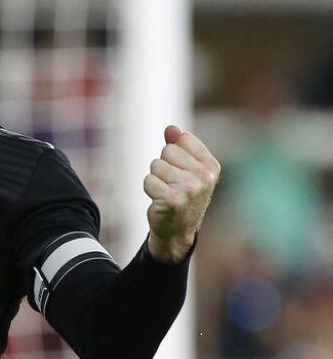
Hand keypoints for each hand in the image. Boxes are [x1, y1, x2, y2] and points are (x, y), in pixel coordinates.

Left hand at [143, 125, 220, 263]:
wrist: (177, 230)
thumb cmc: (182, 194)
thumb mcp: (186, 169)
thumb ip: (179, 146)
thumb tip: (171, 128)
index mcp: (210, 166)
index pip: (182, 139)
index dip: (173, 153)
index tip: (181, 171)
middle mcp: (204, 177)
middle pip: (167, 151)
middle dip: (163, 166)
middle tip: (172, 184)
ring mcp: (190, 189)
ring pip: (156, 165)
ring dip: (156, 178)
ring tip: (165, 192)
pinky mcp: (173, 199)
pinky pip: (149, 180)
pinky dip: (149, 189)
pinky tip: (159, 200)